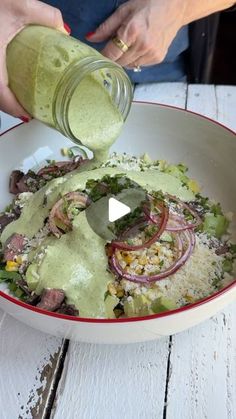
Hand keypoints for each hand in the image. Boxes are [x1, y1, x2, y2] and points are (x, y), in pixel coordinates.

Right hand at [0, 0, 64, 118]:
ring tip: (19, 95)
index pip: (5, 102)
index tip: (31, 115)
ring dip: (3, 96)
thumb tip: (63, 31)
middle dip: (12, 106)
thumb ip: (45, 16)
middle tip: (29, 106)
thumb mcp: (18, 4)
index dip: (19, 111)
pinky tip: (6, 79)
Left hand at [86, 0, 186, 68]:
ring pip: (128, 66)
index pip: (111, 54)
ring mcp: (151, 54)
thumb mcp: (124, 10)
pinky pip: (139, 65)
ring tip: (128, 45)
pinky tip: (138, 47)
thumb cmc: (148, 4)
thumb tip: (90, 38)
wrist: (176, 6)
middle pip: (119, 62)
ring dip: (124, 59)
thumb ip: (106, 27)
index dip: (102, 56)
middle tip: (113, 47)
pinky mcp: (158, 58)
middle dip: (113, 57)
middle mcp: (142, 46)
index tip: (98, 55)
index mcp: (131, 31)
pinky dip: (135, 59)